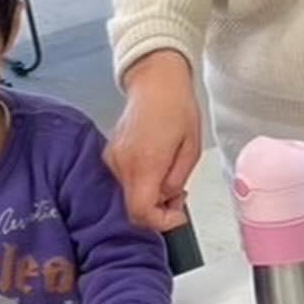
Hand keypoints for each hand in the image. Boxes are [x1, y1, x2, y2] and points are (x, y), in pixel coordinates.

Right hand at [106, 51, 201, 231]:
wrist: (155, 80)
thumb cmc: (176, 107)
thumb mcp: (191, 148)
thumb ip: (177, 180)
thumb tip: (168, 198)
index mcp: (145, 163)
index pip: (142, 212)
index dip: (161, 223)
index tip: (178, 217)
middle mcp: (123, 164)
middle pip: (133, 209)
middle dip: (158, 210)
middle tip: (178, 197)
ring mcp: (113, 159)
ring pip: (129, 196)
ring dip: (150, 196)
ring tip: (169, 177)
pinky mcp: (111, 154)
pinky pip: (124, 181)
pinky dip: (141, 184)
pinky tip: (156, 169)